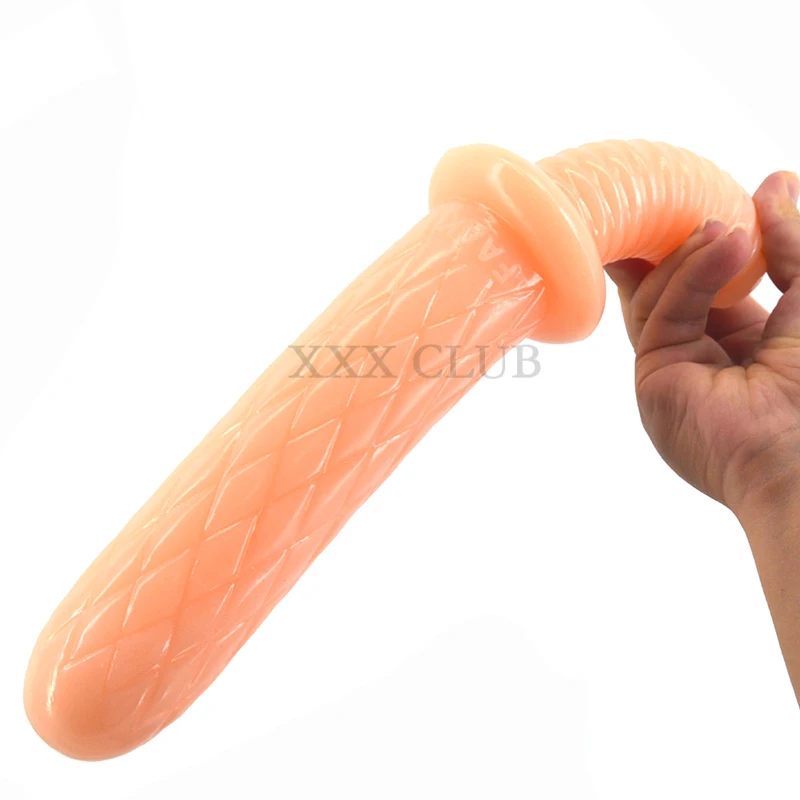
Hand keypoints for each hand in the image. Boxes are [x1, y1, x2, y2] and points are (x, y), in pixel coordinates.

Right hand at [606, 171, 799, 517]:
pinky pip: (660, 311)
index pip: (710, 279)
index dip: (708, 241)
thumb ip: (791, 244)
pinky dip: (687, 276)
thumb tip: (775, 182)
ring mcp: (675, 362)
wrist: (798, 460)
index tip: (716, 197)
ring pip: (659, 292)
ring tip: (727, 229)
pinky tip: (720, 247)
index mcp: (744, 337)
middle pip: (671, 284)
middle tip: (687, 200)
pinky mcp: (654, 373)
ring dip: (690, 253)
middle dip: (677, 243)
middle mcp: (703, 350)